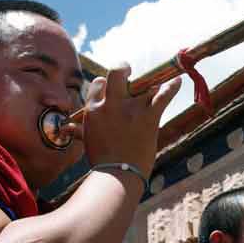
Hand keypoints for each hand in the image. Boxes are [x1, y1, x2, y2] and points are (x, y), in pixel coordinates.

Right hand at [83, 63, 181, 177]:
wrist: (117, 175)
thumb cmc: (101, 160)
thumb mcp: (88, 140)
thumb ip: (79, 129)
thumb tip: (65, 128)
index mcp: (94, 108)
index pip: (99, 83)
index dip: (106, 83)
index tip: (112, 88)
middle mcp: (111, 104)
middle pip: (117, 72)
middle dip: (123, 68)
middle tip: (129, 71)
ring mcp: (131, 109)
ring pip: (143, 83)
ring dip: (151, 82)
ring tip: (157, 81)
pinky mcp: (149, 117)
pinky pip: (164, 95)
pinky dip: (172, 87)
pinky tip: (178, 81)